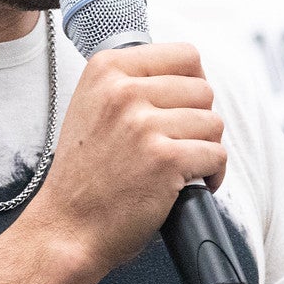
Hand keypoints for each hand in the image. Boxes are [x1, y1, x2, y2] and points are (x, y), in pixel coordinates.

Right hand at [25, 42, 226, 272]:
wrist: (66, 228)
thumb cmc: (84, 175)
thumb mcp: (92, 109)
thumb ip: (130, 83)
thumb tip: (185, 75)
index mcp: (106, 69)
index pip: (184, 55)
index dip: (193, 83)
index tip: (185, 107)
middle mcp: (122, 91)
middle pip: (203, 90)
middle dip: (199, 120)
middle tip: (180, 144)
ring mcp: (143, 125)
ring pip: (213, 123)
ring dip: (206, 148)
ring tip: (184, 166)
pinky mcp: (164, 159)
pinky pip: (216, 155)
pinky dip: (213, 174)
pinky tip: (193, 184)